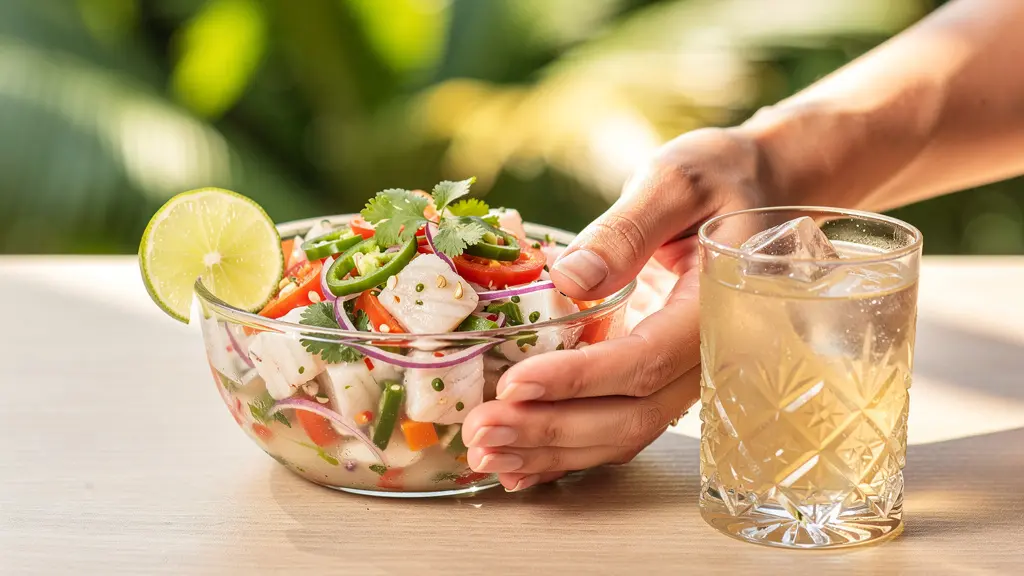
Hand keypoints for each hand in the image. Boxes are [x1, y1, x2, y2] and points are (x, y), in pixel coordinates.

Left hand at [462, 127, 771, 490]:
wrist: (757, 194)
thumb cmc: (720, 179)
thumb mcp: (675, 181)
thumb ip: (628, 229)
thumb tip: (571, 278)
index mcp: (713, 308)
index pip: (643, 360)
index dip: (576, 379)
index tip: (514, 384)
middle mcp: (704, 356)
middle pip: (629, 415)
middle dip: (550, 431)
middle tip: (482, 432)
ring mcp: (682, 373)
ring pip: (622, 432)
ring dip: (551, 452)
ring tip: (485, 453)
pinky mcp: (658, 374)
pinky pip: (618, 423)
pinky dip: (568, 449)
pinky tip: (520, 463)